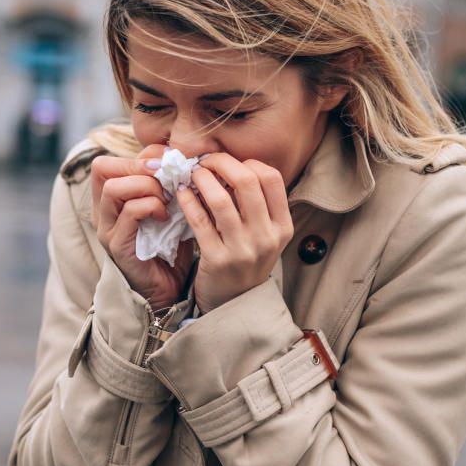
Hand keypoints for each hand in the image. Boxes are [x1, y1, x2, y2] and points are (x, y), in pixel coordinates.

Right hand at [90, 145, 195, 310]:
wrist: (168, 292)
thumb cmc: (169, 248)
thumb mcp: (168, 209)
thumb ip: (166, 185)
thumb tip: (180, 159)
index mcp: (110, 201)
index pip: (109, 161)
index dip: (140, 155)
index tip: (168, 162)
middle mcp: (102, 212)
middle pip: (102, 167)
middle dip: (139, 165)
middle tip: (166, 177)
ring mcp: (107, 229)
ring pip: (113, 188)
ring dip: (146, 186)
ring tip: (166, 198)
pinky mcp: (118, 245)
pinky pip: (130, 212)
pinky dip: (152, 207)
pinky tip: (167, 217)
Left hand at [175, 153, 293, 313]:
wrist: (234, 304)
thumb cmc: (246, 261)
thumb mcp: (265, 235)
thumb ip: (257, 205)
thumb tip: (231, 164)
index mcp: (283, 227)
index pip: (272, 178)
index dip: (248, 162)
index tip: (230, 163)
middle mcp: (267, 237)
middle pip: (247, 181)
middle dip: (222, 162)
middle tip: (206, 160)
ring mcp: (242, 250)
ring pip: (221, 199)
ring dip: (203, 179)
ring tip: (193, 174)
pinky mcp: (216, 260)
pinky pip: (199, 220)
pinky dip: (188, 200)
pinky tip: (182, 192)